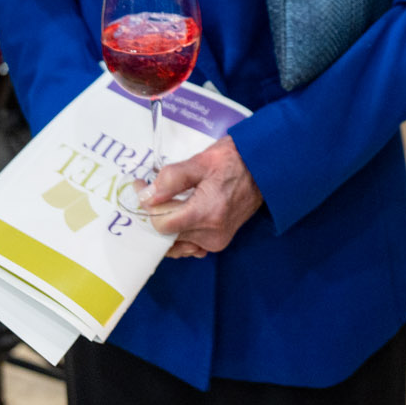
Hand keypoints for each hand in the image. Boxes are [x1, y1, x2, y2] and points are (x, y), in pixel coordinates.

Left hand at [144, 135, 263, 258]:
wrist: (264, 169)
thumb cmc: (235, 160)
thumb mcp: (202, 161)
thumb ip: (172, 178)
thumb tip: (148, 196)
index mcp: (207, 212)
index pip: (163, 225)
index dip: (147, 207)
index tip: (141, 186)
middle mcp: (212, 233)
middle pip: (167, 235)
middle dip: (154, 213)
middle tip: (149, 191)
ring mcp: (216, 241)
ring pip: (176, 242)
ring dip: (166, 224)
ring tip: (165, 201)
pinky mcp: (219, 242)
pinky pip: (189, 244)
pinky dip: (179, 232)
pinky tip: (179, 214)